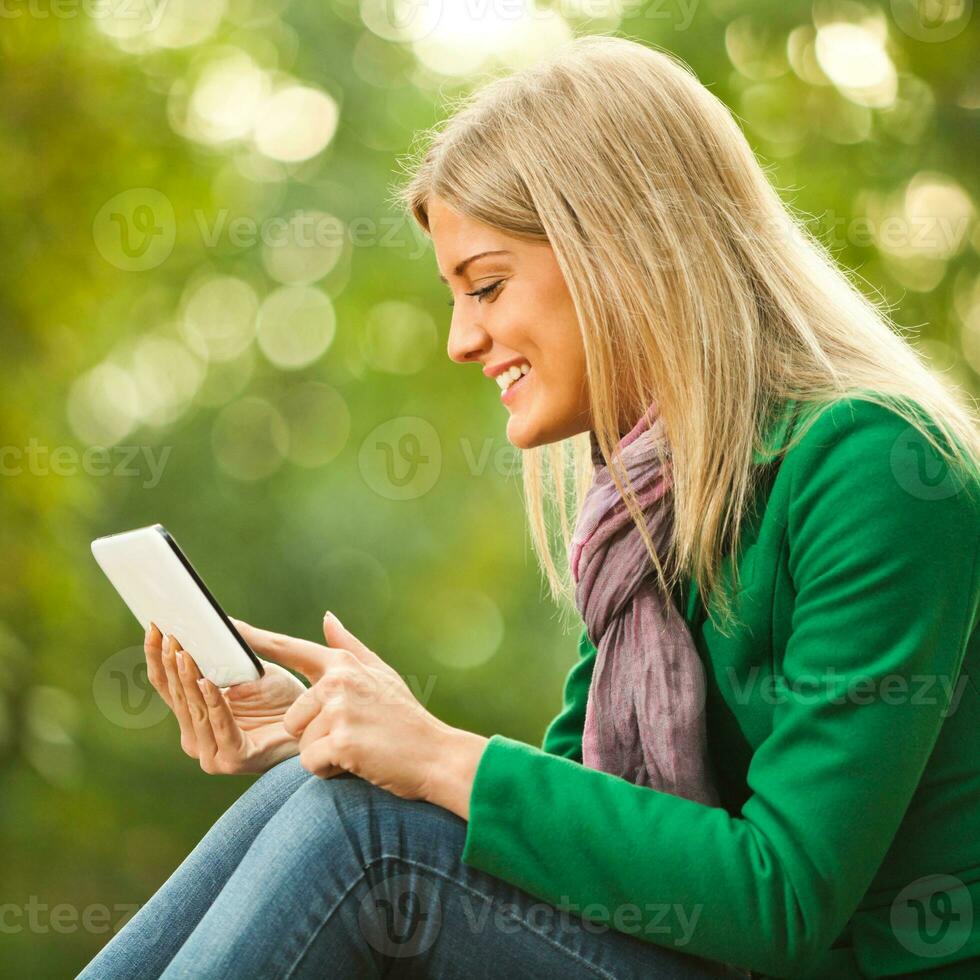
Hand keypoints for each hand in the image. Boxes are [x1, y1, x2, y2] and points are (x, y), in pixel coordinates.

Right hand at [143, 622, 306, 774]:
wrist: (314, 726)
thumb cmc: (283, 700)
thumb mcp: (250, 671)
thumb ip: (227, 655)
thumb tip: (215, 621)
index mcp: (194, 718)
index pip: (167, 685)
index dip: (157, 657)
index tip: (153, 627)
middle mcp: (196, 738)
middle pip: (178, 696)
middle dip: (171, 664)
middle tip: (167, 635)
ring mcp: (212, 753)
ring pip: (195, 709)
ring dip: (188, 679)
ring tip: (183, 653)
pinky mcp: (233, 759)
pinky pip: (220, 725)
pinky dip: (213, 703)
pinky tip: (207, 682)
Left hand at [244, 612, 487, 814]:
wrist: (436, 756)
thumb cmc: (406, 719)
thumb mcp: (380, 675)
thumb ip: (349, 647)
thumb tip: (327, 618)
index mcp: (343, 663)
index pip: (289, 649)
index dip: (254, 639)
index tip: (224, 626)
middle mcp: (339, 680)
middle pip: (292, 716)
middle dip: (315, 735)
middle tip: (354, 735)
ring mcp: (339, 709)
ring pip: (300, 741)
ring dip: (323, 753)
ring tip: (358, 748)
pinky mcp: (340, 740)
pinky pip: (310, 762)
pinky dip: (330, 770)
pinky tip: (358, 762)